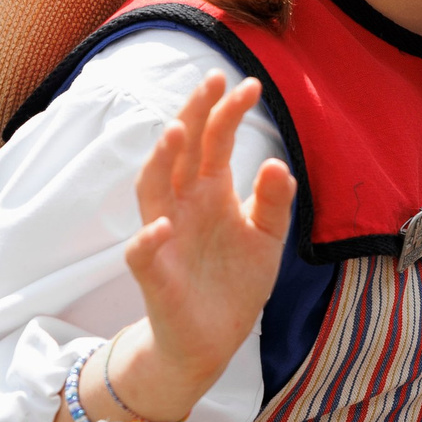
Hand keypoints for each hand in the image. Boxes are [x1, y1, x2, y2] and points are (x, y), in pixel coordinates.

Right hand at [110, 72, 296, 420]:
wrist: (214, 340)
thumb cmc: (235, 282)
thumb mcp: (267, 239)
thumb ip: (274, 203)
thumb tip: (279, 164)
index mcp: (211, 191)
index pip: (215, 141)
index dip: (228, 112)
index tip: (249, 84)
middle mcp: (183, 204)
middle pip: (181, 151)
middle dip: (193, 115)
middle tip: (211, 80)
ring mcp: (164, 235)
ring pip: (152, 189)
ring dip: (161, 161)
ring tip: (178, 132)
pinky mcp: (154, 274)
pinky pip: (143, 253)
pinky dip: (148, 238)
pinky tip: (163, 225)